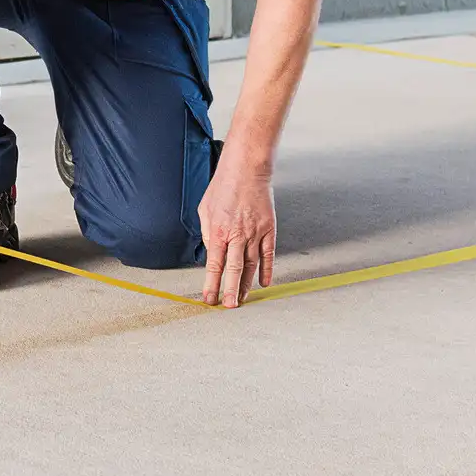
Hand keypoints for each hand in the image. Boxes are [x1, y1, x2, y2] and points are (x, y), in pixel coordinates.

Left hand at [198, 148, 275, 307]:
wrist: (247, 168)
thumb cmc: (223, 186)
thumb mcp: (206, 209)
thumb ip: (208, 233)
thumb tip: (212, 253)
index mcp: (219, 230)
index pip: (214, 266)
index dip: (211, 285)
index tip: (209, 299)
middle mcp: (237, 235)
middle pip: (233, 271)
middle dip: (230, 292)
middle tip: (229, 308)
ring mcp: (255, 232)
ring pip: (251, 266)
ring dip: (246, 285)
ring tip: (242, 300)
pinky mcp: (269, 228)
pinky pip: (268, 254)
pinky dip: (267, 270)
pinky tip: (264, 282)